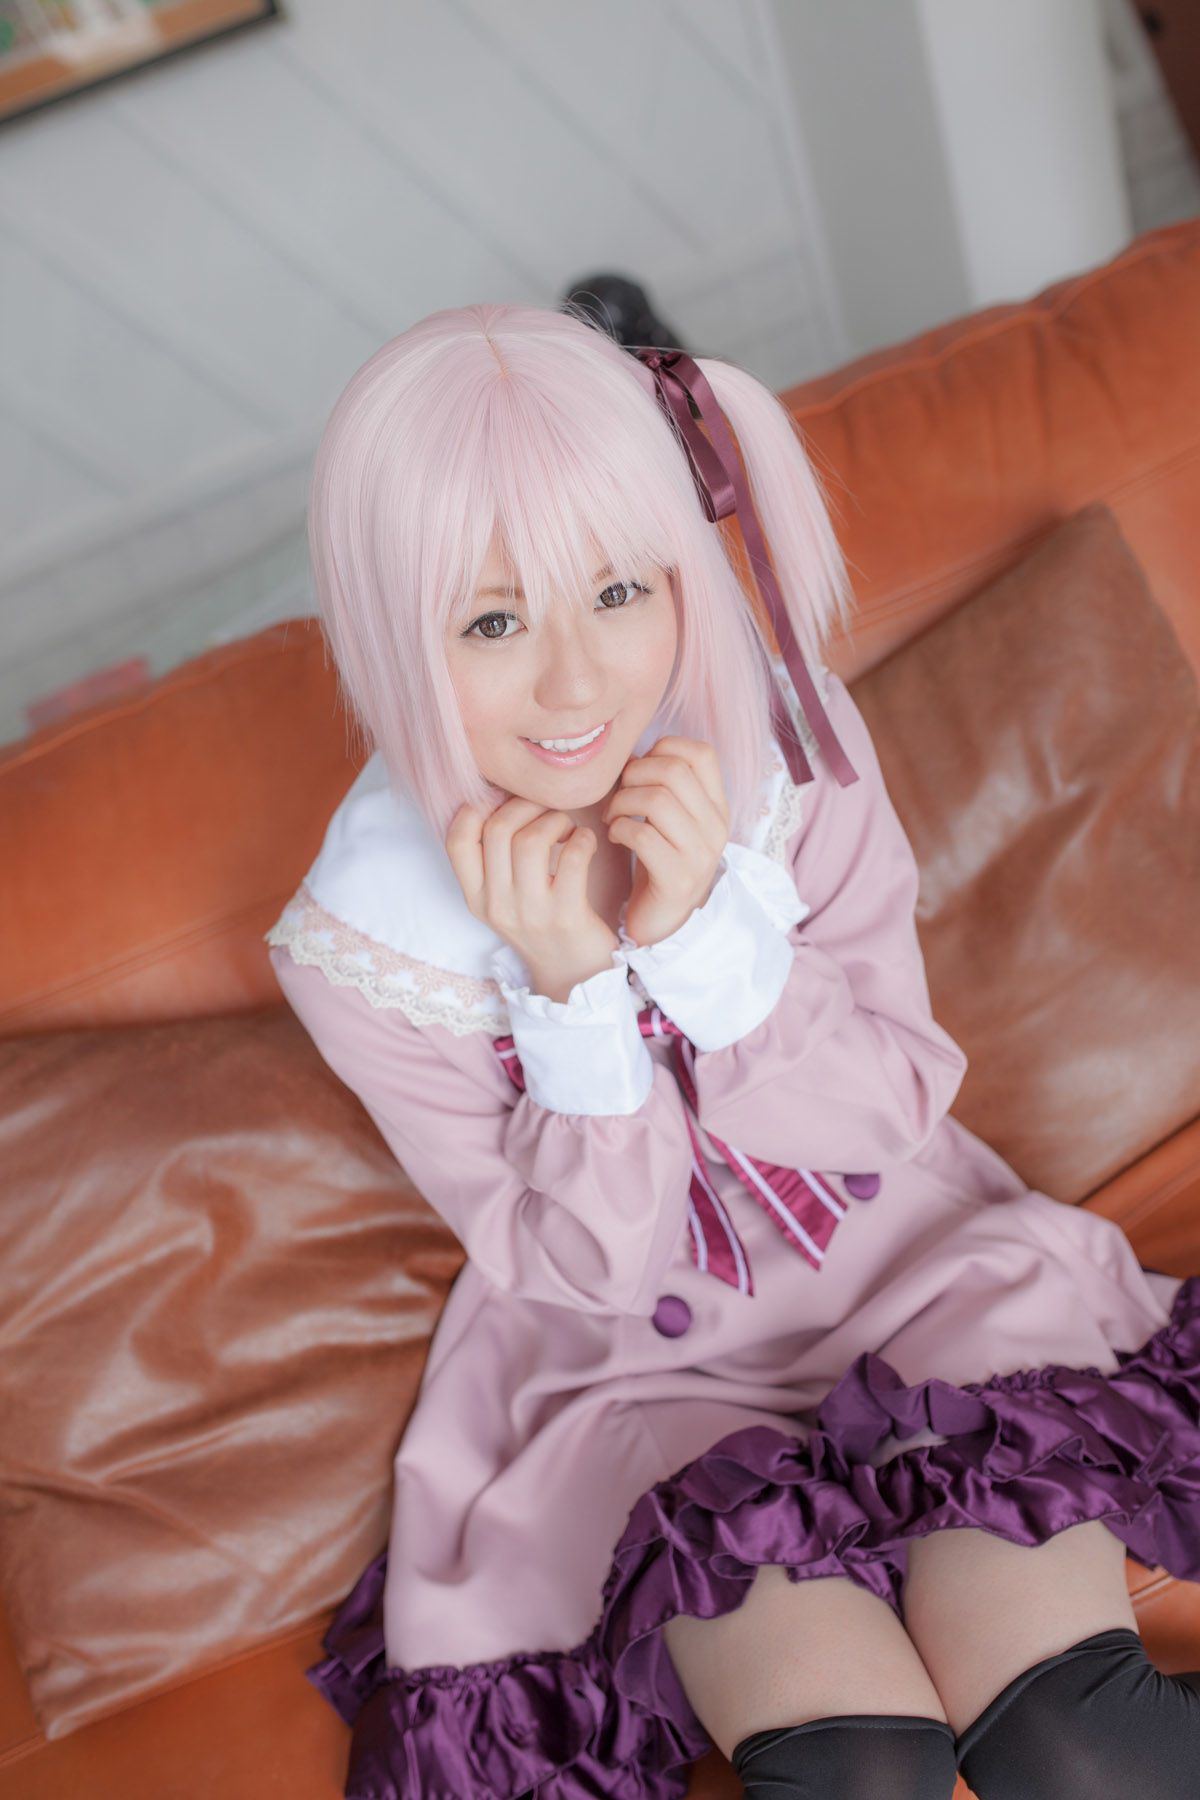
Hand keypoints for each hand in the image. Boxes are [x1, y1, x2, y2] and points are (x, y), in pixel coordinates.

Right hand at [445, 797, 618, 1001]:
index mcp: (476, 898)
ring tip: (565, 827)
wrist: (575, 976)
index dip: (475, 809)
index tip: (503, 806)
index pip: (456, 841)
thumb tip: (498, 796)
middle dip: (525, 805)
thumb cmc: (542, 922)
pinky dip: (582, 839)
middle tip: (545, 810)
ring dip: (554, 820)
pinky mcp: (566, 915)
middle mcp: (498, 905)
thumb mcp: (504, 899)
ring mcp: (531, 912)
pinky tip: (585, 843)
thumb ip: (494, 859)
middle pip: (497, 829)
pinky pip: (572, 857)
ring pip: (531, 840)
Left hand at [601, 736, 729, 947]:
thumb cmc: (658, 862)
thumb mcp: (667, 820)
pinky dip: (619, 829)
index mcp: (717, 807)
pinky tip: (614, 837)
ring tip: (613, 817)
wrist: (663, 923)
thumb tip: (630, 752)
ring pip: (656, 799)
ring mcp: (700, 854)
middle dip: (634, 775)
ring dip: (622, 802)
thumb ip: (659, 785)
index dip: (664, 749)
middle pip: (674, 770)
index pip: (702, 753)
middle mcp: (716, 828)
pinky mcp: (677, 879)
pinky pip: (642, 834)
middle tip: (619, 795)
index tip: (641, 769)